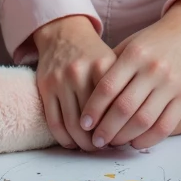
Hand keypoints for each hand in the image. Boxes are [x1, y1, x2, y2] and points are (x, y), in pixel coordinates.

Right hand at [33, 14, 117, 152]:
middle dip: (101, 140)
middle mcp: (80, 72)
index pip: (114, 106)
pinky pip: (54, 122)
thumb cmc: (94, 53)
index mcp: (103, 66)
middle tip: (107, 147)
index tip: (123, 139)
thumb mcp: (114, 61)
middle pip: (93, 120)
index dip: (119, 128)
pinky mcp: (45, 87)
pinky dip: (64, 138)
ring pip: (72, 125)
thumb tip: (135, 126)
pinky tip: (72, 143)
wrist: (64, 32)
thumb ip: (124, 87)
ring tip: (91, 148)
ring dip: (83, 143)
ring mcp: (61, 80)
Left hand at [78, 0, 180, 152]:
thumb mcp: (131, 45)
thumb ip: (112, 67)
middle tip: (95, 140)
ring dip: (125, 137)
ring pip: (143, 121)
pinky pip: (165, 126)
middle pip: (123, 108)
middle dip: (105, 129)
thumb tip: (88, 98)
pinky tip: (136, 142)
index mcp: (135, 54)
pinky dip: (148, 139)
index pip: (107, 87)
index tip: (83, 123)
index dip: (93, 109)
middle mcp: (153, 69)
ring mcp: (172, 83)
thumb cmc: (155, 41)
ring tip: (114, 143)